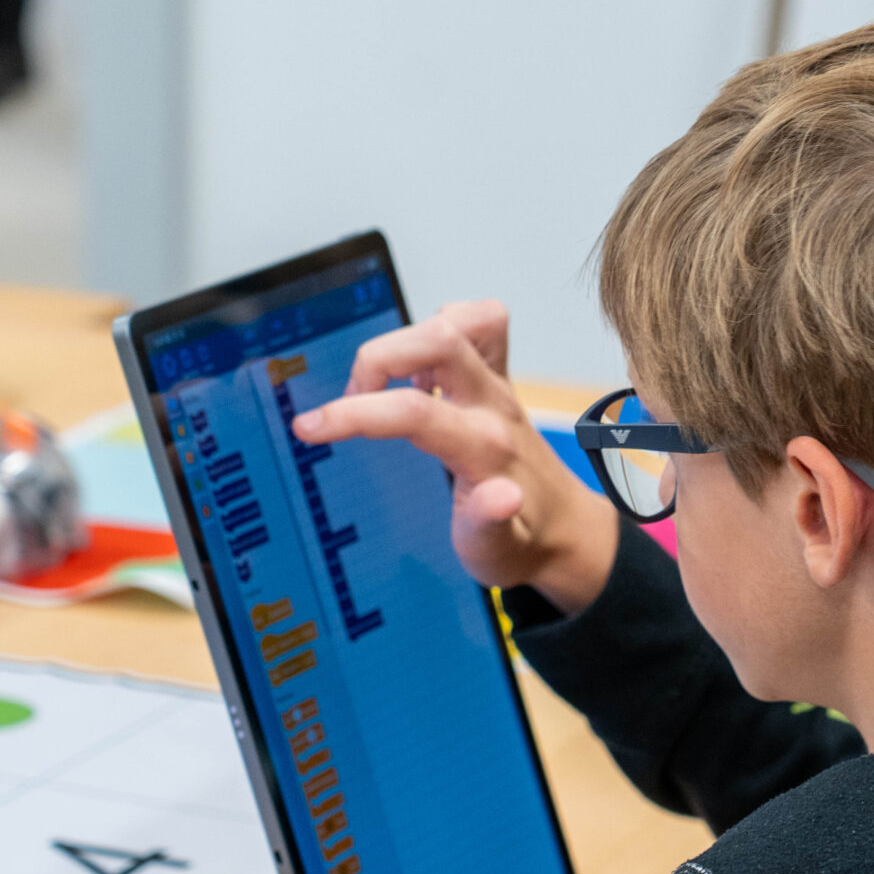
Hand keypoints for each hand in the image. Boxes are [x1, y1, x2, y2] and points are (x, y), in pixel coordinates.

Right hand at [291, 301, 621, 612]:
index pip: (414, 412)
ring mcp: (498, 386)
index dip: (353, 414)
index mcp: (486, 450)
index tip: (310, 428)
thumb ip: (492, 524)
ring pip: (461, 320)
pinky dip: (442, 325)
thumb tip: (502, 497)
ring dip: (408, 337)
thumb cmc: (522, 543)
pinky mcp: (498, 378)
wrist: (563, 533)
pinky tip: (420, 369)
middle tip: (353, 401)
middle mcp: (495, 406)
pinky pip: (480, 322)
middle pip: (440, 340)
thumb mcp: (498, 554)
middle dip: (377, 358)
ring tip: (384, 384)